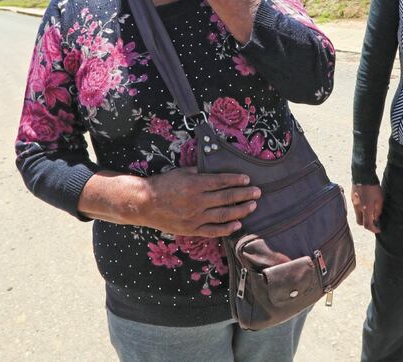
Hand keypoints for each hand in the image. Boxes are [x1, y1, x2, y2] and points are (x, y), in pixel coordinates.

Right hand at [137, 167, 260, 236]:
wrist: (144, 203)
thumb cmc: (162, 184)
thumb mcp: (181, 172)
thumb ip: (199, 172)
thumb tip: (215, 171)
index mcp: (195, 184)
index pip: (221, 181)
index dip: (236, 180)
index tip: (247, 179)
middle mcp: (197, 201)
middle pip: (226, 197)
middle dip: (244, 194)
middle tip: (257, 192)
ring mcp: (195, 217)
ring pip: (223, 215)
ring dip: (240, 210)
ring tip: (252, 206)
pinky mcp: (191, 229)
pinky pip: (213, 231)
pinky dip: (226, 228)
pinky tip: (237, 225)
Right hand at [351, 184, 382, 233]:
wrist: (363, 174)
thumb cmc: (373, 187)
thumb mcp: (380, 199)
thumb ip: (378, 211)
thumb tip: (376, 218)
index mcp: (365, 209)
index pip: (367, 225)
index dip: (373, 229)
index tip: (378, 229)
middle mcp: (358, 208)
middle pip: (360, 222)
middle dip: (366, 223)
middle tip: (373, 220)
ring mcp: (353, 203)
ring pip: (357, 214)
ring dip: (363, 215)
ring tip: (370, 209)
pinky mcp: (352, 197)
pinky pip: (356, 207)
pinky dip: (361, 208)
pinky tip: (366, 202)